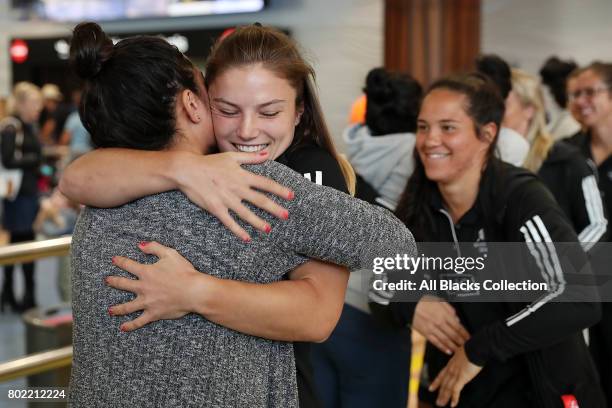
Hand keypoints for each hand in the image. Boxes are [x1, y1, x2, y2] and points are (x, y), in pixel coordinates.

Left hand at [106, 241, 209, 331]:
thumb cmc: (184, 272)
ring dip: (117, 309)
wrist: (194, 291)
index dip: (120, 261)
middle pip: (123, 285)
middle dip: (113, 282)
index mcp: (146, 272)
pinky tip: (123, 328)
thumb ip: (154, 247)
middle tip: (107, 281)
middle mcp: (143, 287)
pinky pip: (139, 321)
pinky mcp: (153, 313)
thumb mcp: (170, 254)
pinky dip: (130, 325)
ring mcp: (147, 302)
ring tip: (110, 310)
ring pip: (127, 307)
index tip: (114, 260)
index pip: (128, 265)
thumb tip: (140, 245)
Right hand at [174, 151, 294, 241]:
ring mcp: (226, 199)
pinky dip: (238, 230)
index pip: (265, 184)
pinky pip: (229, 222)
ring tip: (268, 229)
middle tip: (286, 216)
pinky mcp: (216, 208)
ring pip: (246, 213)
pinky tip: (247, 238)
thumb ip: (251, 157)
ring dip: (258, 222)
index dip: (279, 190)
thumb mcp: (231, 157)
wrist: (187, 170)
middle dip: (274, 209)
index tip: (291, 196)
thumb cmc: (209, 163)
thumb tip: (267, 155)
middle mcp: (237, 188)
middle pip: (260, 200)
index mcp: (242, 176)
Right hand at [412, 296, 469, 353]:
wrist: (409, 304)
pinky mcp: (425, 333)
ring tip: (460, 351)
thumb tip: (457, 318)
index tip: (469, 338)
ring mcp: (432, 329)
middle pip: (453, 335)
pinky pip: (435, 342)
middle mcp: (439, 322)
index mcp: (443, 314)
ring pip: (445, 340)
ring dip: (454, 347)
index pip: (458, 327)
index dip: (465, 334)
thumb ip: (449, 309)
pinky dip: (442, 348)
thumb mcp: (439, 300)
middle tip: (467, 347)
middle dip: (461, 342)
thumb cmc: (424, 301)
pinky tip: (448, 351)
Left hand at [429, 345, 482, 406]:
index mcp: (452, 363)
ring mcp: (456, 373)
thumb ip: (464, 358)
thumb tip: (468, 360)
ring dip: (444, 397)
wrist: (476, 347)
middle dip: (440, 393)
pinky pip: (456, 390)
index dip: (436, 382)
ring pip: (448, 388)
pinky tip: (452, 405)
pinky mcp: (462, 377)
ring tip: (440, 404)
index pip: (442, 374)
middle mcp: (452, 369)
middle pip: (444, 383)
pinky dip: (454, 398)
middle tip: (437, 402)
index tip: (431, 388)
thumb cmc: (474, 348)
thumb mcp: (466, 353)